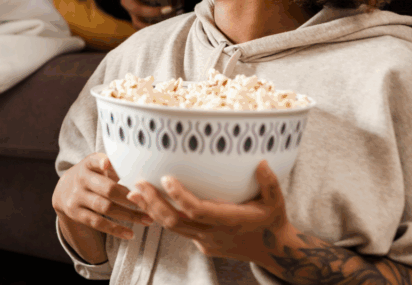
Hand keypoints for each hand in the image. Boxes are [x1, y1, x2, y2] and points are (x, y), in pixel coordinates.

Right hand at [53, 153, 152, 241]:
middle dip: (129, 197)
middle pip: (107, 189)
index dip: (102, 162)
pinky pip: (98, 223)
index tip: (108, 164)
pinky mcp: (76, 213)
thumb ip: (115, 167)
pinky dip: (115, 229)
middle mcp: (81, 179)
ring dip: (129, 215)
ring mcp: (77, 197)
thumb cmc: (92, 176)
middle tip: (149, 202)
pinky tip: (130, 234)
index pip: (95, 161)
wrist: (64, 189)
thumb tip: (144, 177)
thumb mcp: (97, 166)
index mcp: (88, 164)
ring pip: (105, 207)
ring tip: (148, 219)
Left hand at [126, 161, 292, 264]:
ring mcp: (206, 241)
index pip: (198, 211)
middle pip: (176, 222)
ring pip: (172, 228)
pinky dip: (162, 217)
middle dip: (154, 203)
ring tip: (135, 192)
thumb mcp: (276, 201)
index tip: (166, 179)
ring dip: (152, 210)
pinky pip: (178, 231)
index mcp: (231, 220)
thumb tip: (260, 162)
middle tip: (138, 184)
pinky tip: (149, 203)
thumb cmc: (272, 220)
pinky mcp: (202, 245)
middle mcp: (214, 233)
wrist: (271, 251)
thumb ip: (269, 182)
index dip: (179, 196)